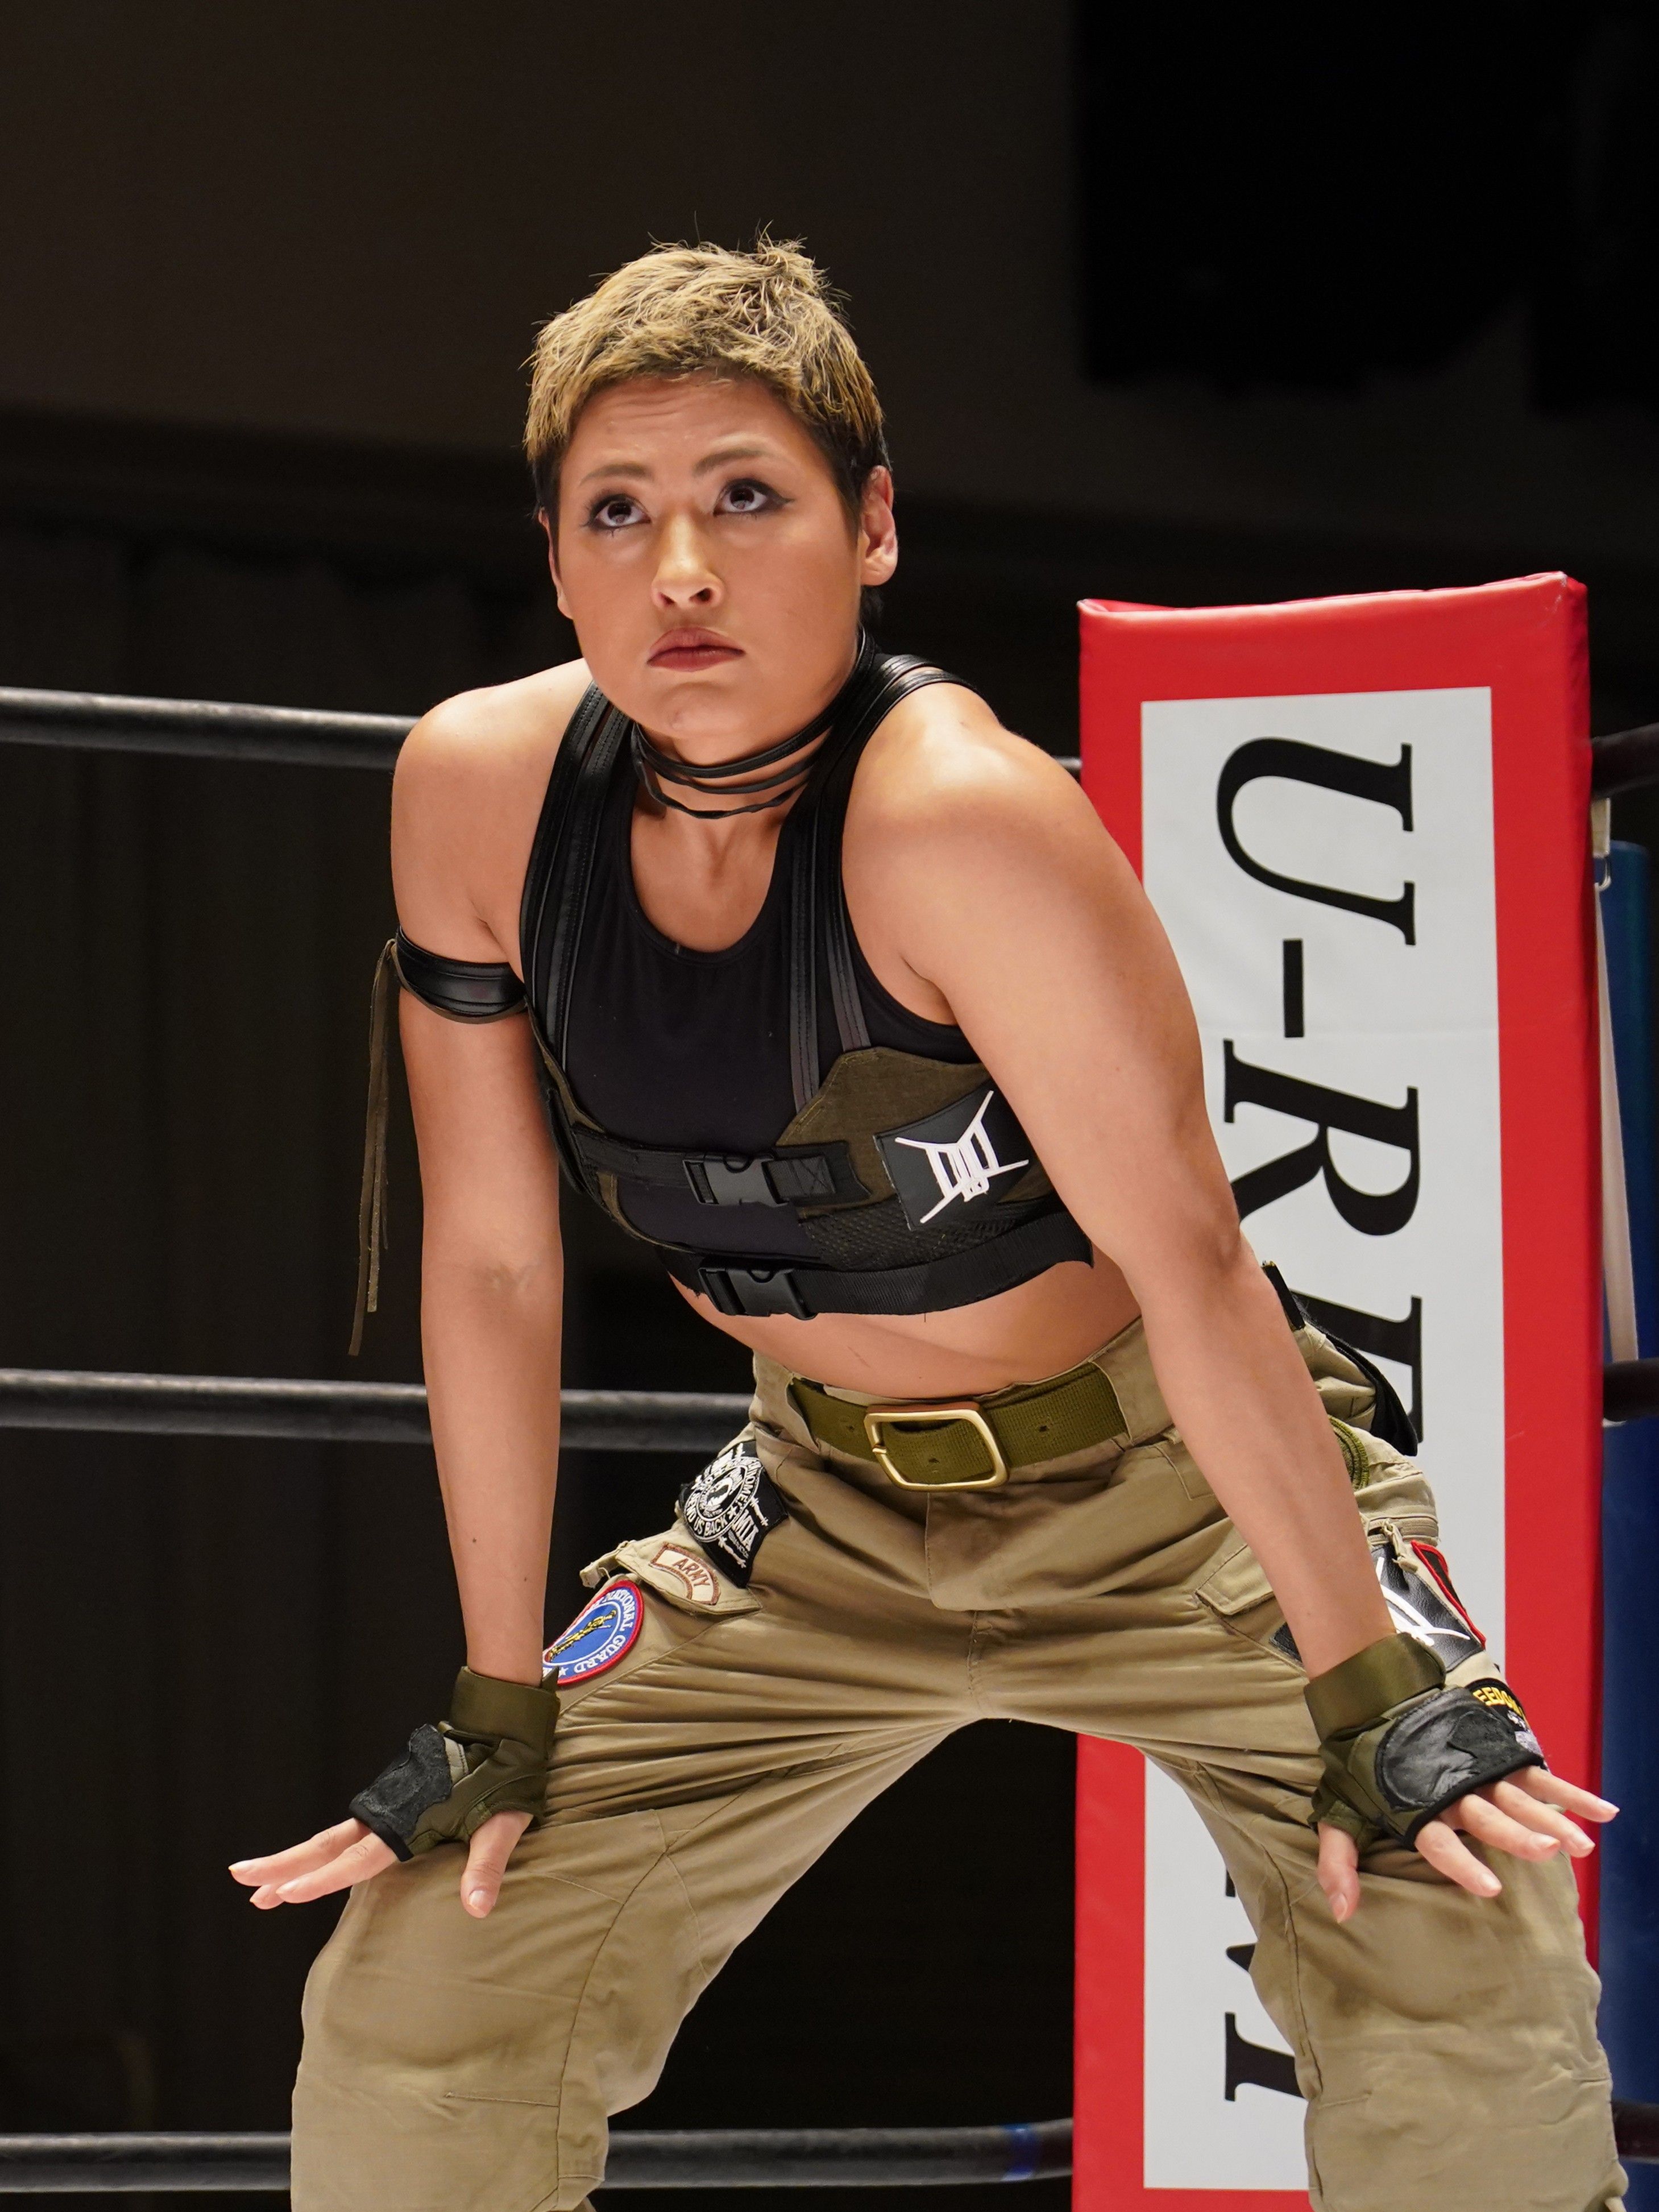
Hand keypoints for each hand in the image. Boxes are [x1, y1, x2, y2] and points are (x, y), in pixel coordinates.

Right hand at [229, 1806, 532, 1919]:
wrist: (499, 1726)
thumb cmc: (505, 1776)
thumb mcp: (503, 1823)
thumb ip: (487, 1865)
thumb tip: (479, 1910)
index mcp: (408, 1823)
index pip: (357, 1860)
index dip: (321, 1879)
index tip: (283, 1893)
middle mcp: (387, 1814)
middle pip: (324, 1846)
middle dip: (282, 1866)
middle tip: (240, 1879)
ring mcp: (385, 1805)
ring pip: (328, 1839)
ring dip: (293, 1862)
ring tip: (256, 1887)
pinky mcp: (392, 1800)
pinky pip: (345, 1833)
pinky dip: (320, 1852)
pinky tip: (306, 1867)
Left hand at [1316, 1768, 1614, 1920]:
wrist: (1374, 1697)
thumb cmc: (1360, 1764)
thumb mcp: (1341, 1813)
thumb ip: (1339, 1864)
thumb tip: (1339, 1913)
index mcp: (1416, 1808)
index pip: (1439, 1842)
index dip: (1462, 1864)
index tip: (1490, 1888)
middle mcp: (1452, 1791)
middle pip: (1487, 1818)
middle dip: (1516, 1835)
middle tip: (1546, 1851)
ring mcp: (1478, 1771)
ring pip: (1518, 1798)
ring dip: (1551, 1820)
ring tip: (1579, 1845)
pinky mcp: (1497, 1754)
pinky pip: (1539, 1777)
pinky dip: (1571, 1793)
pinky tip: (1602, 1812)